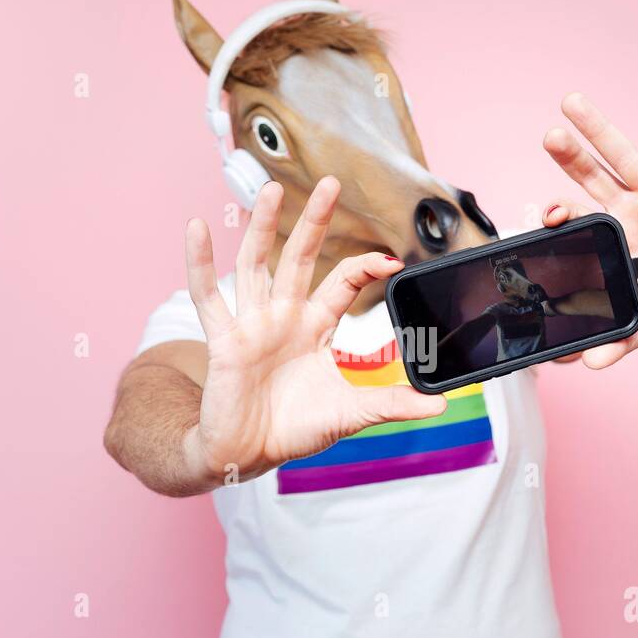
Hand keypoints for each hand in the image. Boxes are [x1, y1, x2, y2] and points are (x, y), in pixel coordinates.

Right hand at [182, 177, 445, 482]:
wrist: (248, 454)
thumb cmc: (294, 429)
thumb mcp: (351, 413)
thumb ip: (392, 402)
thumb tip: (440, 403)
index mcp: (316, 328)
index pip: (342, 283)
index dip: (365, 267)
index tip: (389, 261)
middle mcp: (284, 317)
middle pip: (299, 258)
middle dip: (314, 221)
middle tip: (330, 183)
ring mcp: (252, 324)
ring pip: (255, 265)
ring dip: (260, 227)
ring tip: (270, 190)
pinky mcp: (224, 340)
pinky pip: (208, 296)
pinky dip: (199, 262)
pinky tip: (197, 228)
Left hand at [541, 67, 637, 368]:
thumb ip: (620, 340)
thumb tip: (589, 366)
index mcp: (611, 241)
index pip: (576, 221)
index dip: (558, 214)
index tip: (546, 214)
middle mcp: (627, 211)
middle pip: (590, 178)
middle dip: (569, 157)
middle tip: (547, 135)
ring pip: (624, 155)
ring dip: (600, 129)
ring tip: (571, 101)